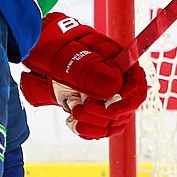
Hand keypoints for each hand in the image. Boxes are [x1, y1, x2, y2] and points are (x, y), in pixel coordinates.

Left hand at [20, 12, 147, 138]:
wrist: (39, 51)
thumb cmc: (54, 46)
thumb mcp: (67, 55)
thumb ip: (90, 69)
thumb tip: (114, 84)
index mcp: (118, 62)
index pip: (137, 86)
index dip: (126, 101)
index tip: (106, 106)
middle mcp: (117, 80)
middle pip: (127, 108)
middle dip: (104, 115)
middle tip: (79, 107)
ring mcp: (107, 96)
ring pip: (114, 122)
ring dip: (94, 124)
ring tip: (74, 112)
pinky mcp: (95, 109)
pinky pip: (101, 129)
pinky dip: (87, 130)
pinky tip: (73, 121)